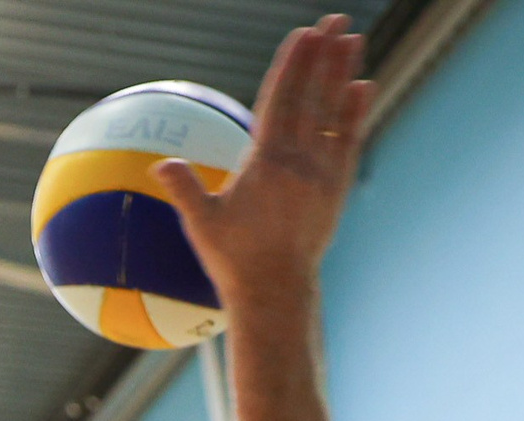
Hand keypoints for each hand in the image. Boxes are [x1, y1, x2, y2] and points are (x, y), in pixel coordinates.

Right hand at [153, 15, 370, 311]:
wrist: (276, 291)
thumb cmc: (234, 260)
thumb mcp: (202, 225)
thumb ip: (184, 189)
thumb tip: (160, 164)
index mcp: (265, 164)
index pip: (281, 101)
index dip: (294, 64)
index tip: (304, 33)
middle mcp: (299, 163)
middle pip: (314, 97)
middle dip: (324, 55)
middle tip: (336, 20)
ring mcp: (322, 174)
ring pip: (335, 113)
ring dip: (344, 74)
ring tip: (354, 40)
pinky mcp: (336, 188)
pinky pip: (349, 142)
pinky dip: (355, 114)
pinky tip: (363, 89)